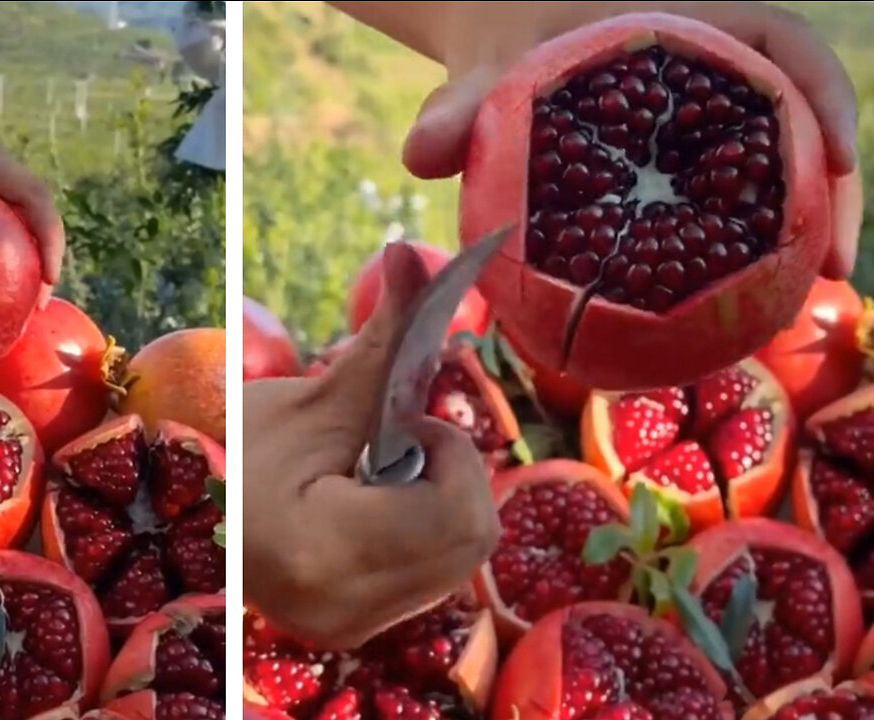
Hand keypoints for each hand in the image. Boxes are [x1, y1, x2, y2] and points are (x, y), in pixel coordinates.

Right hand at [243, 242, 500, 649]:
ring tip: (373, 478)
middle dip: (453, 477)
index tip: (404, 425)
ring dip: (438, 504)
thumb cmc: (227, 448)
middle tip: (394, 447)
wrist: (167, 512)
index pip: (461, 515)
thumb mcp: (308, 397)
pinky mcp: (352, 632)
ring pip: (461, 562)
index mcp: (329, 550)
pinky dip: (419, 532)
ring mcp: (349, 630)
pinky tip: (366, 510)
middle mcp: (347, 611)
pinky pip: (430, 579)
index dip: (452, 455)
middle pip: (474, 540)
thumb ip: (381, 340)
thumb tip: (416, 254)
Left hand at [401, 1, 861, 278]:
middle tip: (834, 270)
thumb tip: (422, 156)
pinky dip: (737, 247)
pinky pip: (726, 201)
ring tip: (796, 305)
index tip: (838, 160)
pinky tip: (727, 310)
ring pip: (776, 169)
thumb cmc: (498, 36)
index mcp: (687, 23)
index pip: (783, 43)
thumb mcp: (481, 66)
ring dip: (800, 232)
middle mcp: (712, 70)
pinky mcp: (680, 162)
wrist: (490, 33)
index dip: (825, 96)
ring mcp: (702, 119)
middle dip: (833, 191)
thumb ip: (455, 106)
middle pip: (801, 120)